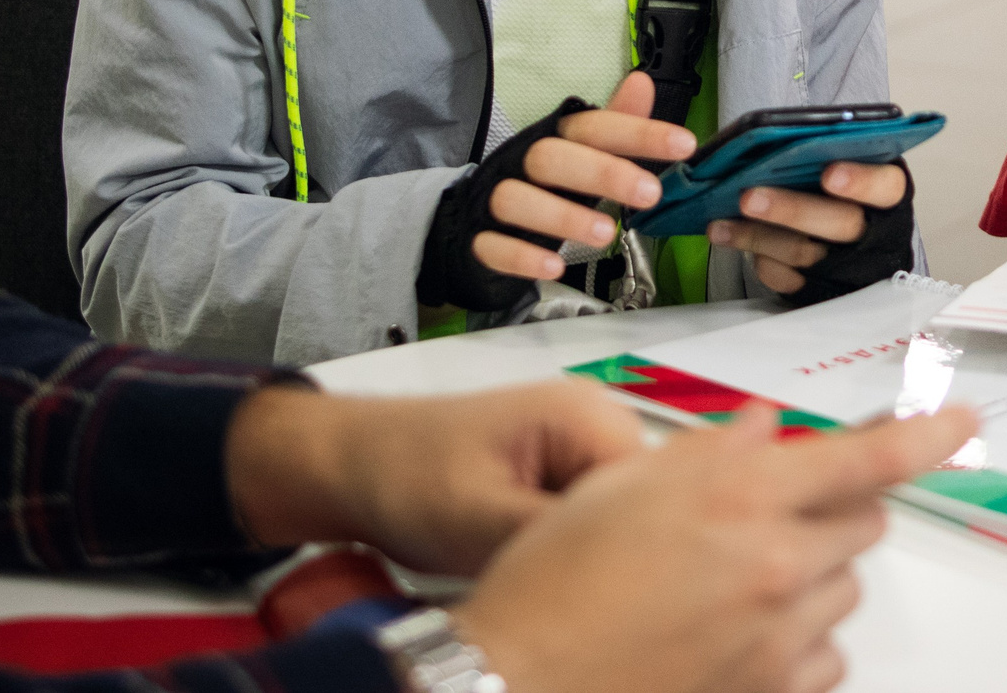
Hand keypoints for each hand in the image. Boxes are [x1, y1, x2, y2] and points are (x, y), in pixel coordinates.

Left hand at [226, 380, 645, 573]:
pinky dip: (572, 548)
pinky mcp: (562, 472)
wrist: (351, 465)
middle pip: (646, 502)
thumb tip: (623, 569)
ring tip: (544, 574)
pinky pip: (592, 517)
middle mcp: (596, 420)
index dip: (637, 545)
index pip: (656, 490)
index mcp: (587, 414)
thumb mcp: (480, 521)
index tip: (604, 591)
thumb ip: (556, 538)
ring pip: (621, 516)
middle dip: (616, 550)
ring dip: (592, 552)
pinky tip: (540, 568)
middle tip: (566, 588)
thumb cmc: (403, 477)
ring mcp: (580, 445)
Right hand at [451, 404, 979, 692]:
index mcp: (740, 494)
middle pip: (861, 523)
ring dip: (809, 578)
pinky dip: (798, 642)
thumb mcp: (622, 481)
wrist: (518, 678)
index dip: (927, 435)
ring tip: (730, 583)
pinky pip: (825, 657)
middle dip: (829, 511)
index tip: (962, 423)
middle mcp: (775, 563)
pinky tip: (739, 634)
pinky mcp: (769, 692)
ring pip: (842, 590)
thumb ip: (711, 450)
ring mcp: (777, 636)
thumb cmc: (555, 576)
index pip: (869, 456)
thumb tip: (768, 430)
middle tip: (764, 519)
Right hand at [477, 70, 697, 279]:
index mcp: (553, 139)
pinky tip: (553, 267)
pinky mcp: (479, 239)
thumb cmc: (542, 182)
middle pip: (552, 158)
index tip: (684, 144)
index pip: (594, 126)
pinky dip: (523, 257)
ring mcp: (494, 201)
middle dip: (603, 173)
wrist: (473, 218)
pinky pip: (494, 246)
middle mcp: (521, 164)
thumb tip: (642, 81)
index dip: (638, 131)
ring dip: (563, 216)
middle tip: (651, 193)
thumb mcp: (581, 152)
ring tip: (607, 233)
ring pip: (517, 200)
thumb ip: (614, 122)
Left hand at [709, 162, 908, 296]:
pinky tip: (734, 239)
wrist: (860, 252)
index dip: (861, 181)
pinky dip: (759, 259)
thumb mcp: (855, 169)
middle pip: (840, 223)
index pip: (886, 186)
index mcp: (889, 194)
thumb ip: (832, 155)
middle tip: (749, 197)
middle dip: (791, 210)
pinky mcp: (823, 291)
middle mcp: (875, 232)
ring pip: (805, 253)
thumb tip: (780, 141)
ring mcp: (849, 267)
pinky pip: (788, 279)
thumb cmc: (848, 195)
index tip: (830, 174)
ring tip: (722, 222)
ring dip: (757, 235)